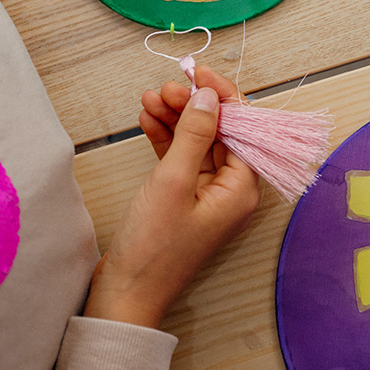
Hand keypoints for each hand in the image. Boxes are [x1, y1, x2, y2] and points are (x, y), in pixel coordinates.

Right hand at [85, 65, 258, 329]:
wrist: (125, 296)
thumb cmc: (153, 247)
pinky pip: (182, 159)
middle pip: (220, 132)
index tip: (197, 74)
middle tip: (165, 87)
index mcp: (242, 188)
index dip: (222, 96)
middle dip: (193, 105)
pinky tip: (147, 119)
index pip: (243, 128)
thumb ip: (194, 134)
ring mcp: (208, 196)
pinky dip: (166, 138)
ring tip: (149, 98)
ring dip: (176, 118)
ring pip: (198, 142)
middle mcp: (232, 191)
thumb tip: (210, 96)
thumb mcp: (173, 181)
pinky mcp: (185, 200)